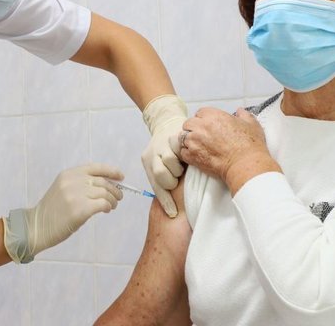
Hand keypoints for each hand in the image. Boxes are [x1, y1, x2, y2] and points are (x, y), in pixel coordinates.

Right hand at [3, 163, 123, 262]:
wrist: (36, 227)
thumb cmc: (52, 211)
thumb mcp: (63, 189)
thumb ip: (80, 184)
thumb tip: (106, 185)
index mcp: (68, 174)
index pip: (95, 167)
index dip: (111, 171)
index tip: (120, 176)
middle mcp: (72, 181)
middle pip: (103, 181)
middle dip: (115, 190)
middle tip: (118, 198)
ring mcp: (76, 195)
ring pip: (105, 193)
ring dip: (112, 200)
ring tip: (111, 206)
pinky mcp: (80, 209)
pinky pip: (103, 204)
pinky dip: (108, 207)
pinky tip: (106, 210)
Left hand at [141, 95, 187, 216]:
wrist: (166, 120)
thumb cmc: (168, 148)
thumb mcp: (162, 162)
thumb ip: (166, 177)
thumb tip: (175, 204)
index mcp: (148, 164)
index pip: (156, 187)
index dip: (165, 202)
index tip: (172, 214)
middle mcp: (151, 155)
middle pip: (160, 175)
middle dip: (172, 179)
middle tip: (178, 176)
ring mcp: (161, 145)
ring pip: (170, 162)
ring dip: (179, 166)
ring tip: (182, 163)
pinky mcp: (172, 136)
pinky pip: (179, 149)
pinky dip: (184, 153)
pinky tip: (186, 153)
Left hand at [176, 107, 278, 193]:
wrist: (245, 164)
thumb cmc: (250, 144)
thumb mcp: (251, 124)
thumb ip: (243, 114)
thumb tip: (240, 111)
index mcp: (213, 116)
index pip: (200, 113)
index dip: (204, 119)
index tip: (208, 126)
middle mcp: (200, 126)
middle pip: (188, 124)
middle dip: (193, 128)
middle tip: (202, 136)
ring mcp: (194, 141)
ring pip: (183, 138)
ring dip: (189, 141)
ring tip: (198, 147)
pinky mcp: (192, 156)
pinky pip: (183, 152)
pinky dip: (187, 154)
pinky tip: (196, 156)